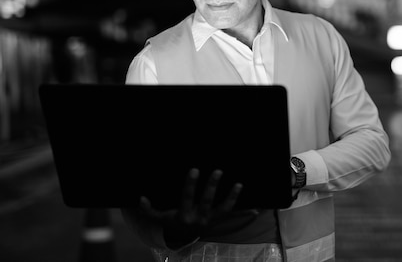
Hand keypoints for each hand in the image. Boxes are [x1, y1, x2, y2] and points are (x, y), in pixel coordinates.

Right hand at [138, 168, 254, 246]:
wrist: (186, 236)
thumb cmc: (173, 221)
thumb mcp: (160, 218)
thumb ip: (150, 209)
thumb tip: (140, 198)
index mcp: (185, 214)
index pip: (187, 197)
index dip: (190, 184)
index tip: (194, 169)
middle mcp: (200, 217)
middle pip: (207, 201)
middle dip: (213, 186)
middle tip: (218, 170)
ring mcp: (213, 219)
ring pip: (225, 209)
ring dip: (233, 197)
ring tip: (239, 184)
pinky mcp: (221, 220)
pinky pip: (234, 216)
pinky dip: (245, 213)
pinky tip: (257, 209)